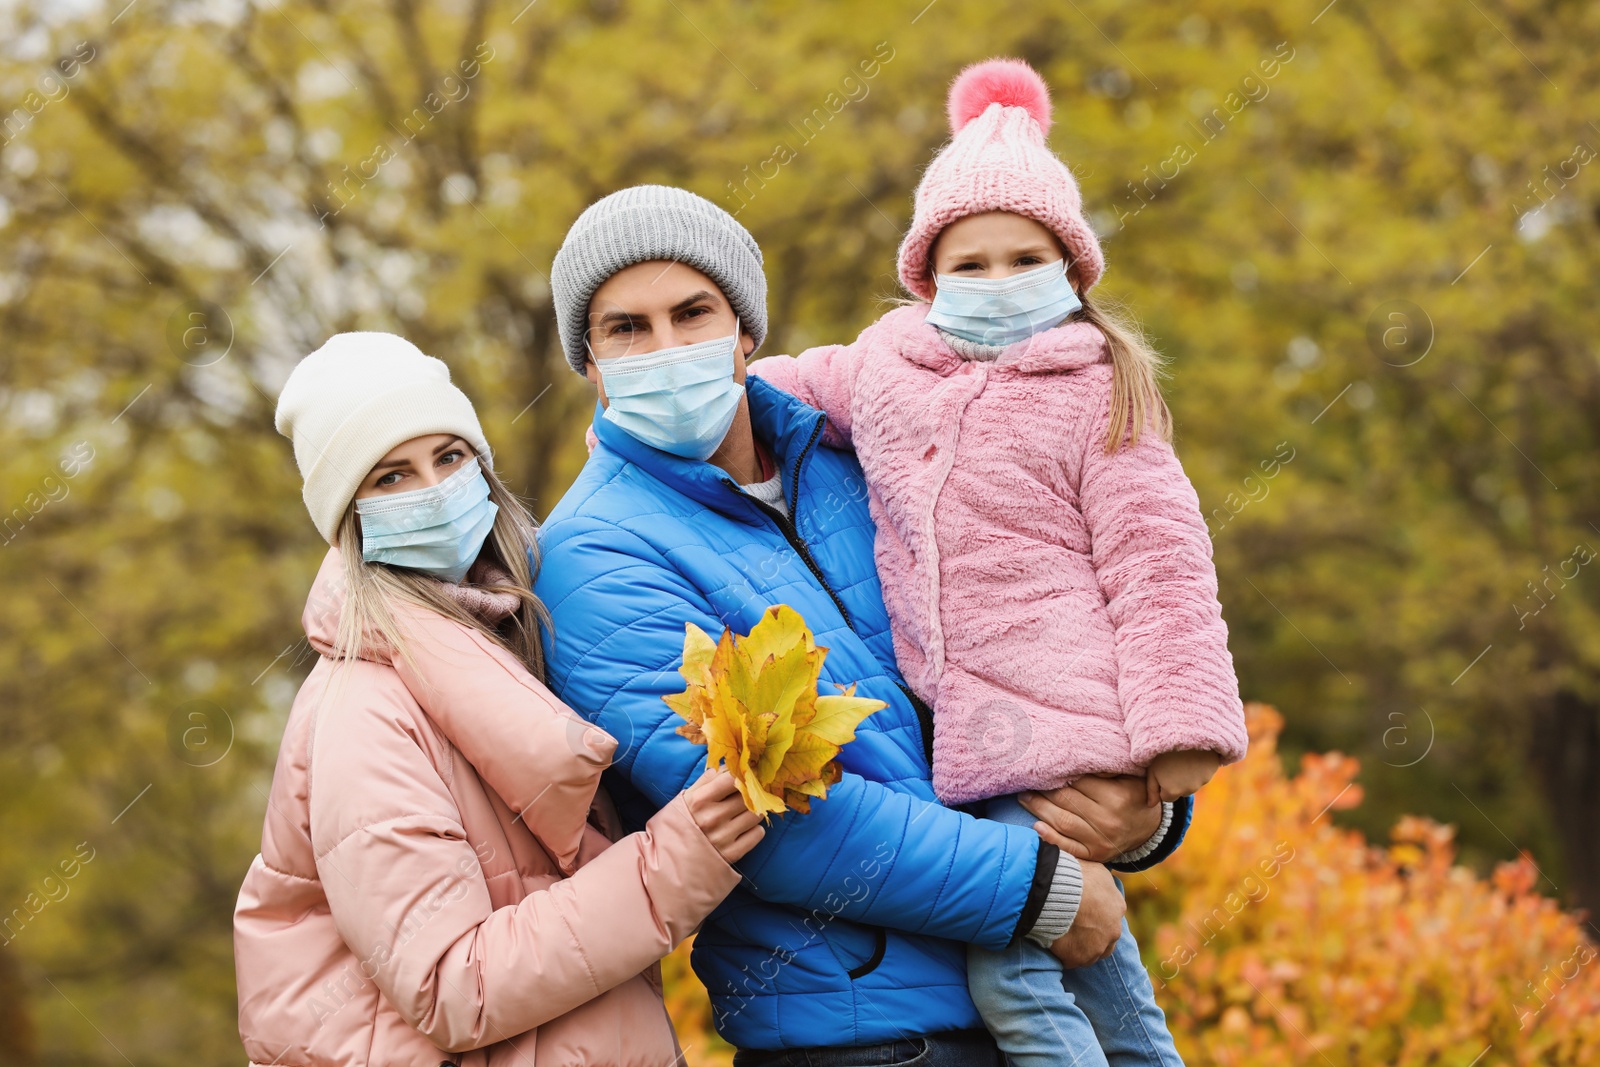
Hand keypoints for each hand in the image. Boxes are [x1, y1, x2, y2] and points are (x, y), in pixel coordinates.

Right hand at [685, 769, 765, 864]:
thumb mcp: (684, 800)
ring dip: (753, 812)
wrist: (669, 864)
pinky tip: (743, 830)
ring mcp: (723, 837)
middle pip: (747, 796)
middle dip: (748, 794)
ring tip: (742, 815)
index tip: (743, 778)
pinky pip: (757, 834)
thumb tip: (726, 767)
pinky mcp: (732, 854)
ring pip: (755, 814)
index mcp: (700, 800)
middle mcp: (713, 818)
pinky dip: (754, 831)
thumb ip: (705, 781)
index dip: (741, 776)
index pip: (732, 778)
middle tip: (745, 797)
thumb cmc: (678, 827)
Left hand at [1019, 775, 1162, 862]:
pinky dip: (1050, 838)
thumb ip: (1109, 766)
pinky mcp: (1095, 855)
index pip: (1079, 781)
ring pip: (1063, 822)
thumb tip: (1082, 755)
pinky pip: (1069, 847)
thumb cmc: (1135, 795)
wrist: (1150, 829)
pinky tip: (1036, 826)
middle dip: (1043, 789)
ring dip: (1039, 809)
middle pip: (1067, 800)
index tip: (1043, 764)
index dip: (1058, 772)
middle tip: (1026, 778)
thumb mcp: (1131, 776)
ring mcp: (1101, 840)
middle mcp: (1108, 820)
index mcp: (1117, 797)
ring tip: (1024, 797)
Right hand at [1049, 861, 1122, 967]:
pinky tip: (1053, 945)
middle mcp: (1113, 930)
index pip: (1111, 917)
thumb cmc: (1074, 875)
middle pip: (1105, 939)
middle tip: (1074, 928)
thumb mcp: (1096, 869)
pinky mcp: (1078, 957)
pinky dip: (1063, 955)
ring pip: (1090, 953)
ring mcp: (1097, 947)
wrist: (1057, 890)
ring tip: (1061, 938)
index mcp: (1117, 907)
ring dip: (1079, 948)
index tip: (1083, 913)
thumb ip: (1101, 880)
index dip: (1096, 916)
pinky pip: (1071, 960)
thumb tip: (1097, 879)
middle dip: (1093, 936)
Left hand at [1145, 749, 1221, 805]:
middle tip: (1172, 763)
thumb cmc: (1163, 751)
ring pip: (1192, 784)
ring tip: (1182, 758)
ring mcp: (1202, 782)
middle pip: (1180, 791)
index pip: (1166, 797)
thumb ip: (1151, 790)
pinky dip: (1198, 769)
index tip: (1162, 770)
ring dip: (1188, 776)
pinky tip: (1193, 756)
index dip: (1163, 785)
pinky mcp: (1211, 772)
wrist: (1185, 734)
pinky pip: (1203, 775)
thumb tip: (1150, 805)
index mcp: (1172, 791)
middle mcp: (1188, 790)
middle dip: (1176, 782)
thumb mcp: (1152, 770)